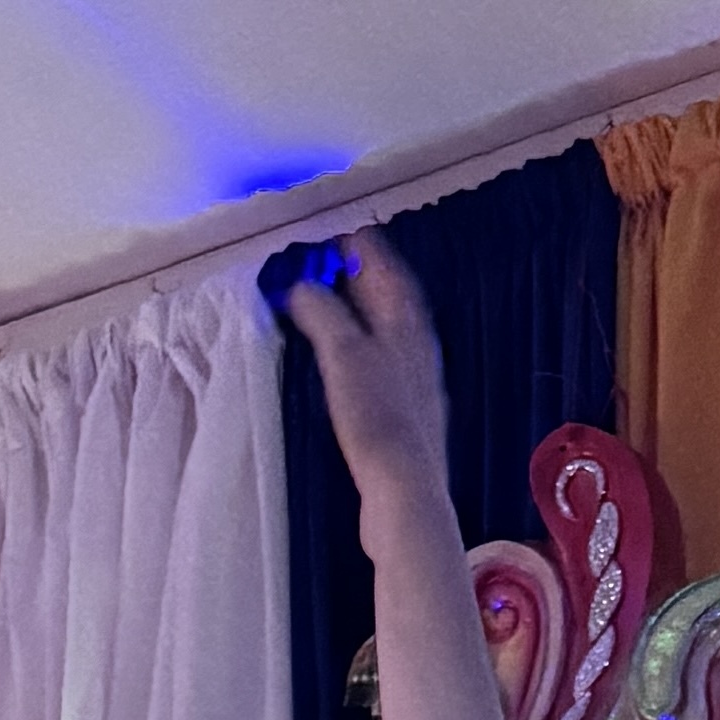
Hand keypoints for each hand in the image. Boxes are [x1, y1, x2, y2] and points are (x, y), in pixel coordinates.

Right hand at [284, 236, 453, 535]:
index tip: (333, 230)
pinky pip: (381, 362)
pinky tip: (343, 360)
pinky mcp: (407, 414)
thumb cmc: (375, 415)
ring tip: (329, 304)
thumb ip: (319, 309)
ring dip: (358, 311)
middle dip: (357, 275)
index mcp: (407, 320)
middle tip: (327, 261)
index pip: (384, 263)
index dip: (357, 242)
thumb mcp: (340, 351)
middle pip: (388, 295)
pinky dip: (359, 347)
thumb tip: (300, 286)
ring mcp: (416, 381)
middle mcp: (418, 345)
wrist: (403, 490)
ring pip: (386, 330)